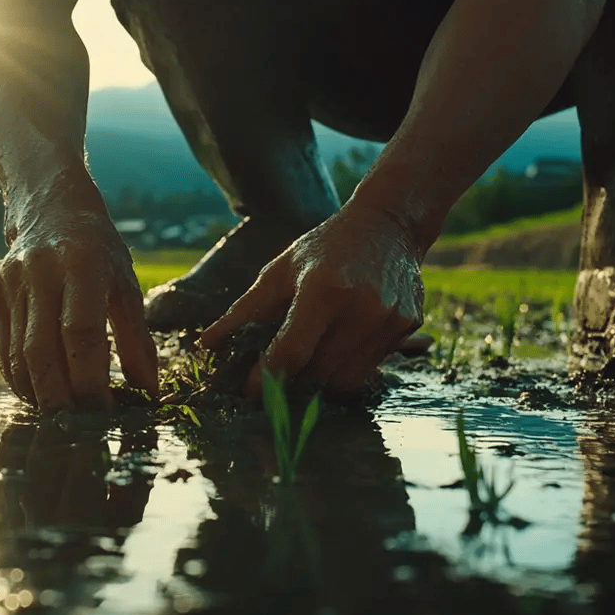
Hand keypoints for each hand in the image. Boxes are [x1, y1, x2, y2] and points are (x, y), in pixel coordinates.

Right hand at [0, 180, 158, 410]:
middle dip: (60, 399)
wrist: (51, 207)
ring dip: (38, 394)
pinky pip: (2, 347)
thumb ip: (138, 340)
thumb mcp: (127, 286)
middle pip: (41, 351)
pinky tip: (41, 391)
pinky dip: (20, 377)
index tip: (105, 410)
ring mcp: (10, 279)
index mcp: (82, 264)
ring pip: (16, 356)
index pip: (80, 334)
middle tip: (79, 425)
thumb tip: (147, 393)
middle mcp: (40, 269)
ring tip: (61, 414)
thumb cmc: (99, 252)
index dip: (90, 380)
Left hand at [199, 203, 423, 396]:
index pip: (292, 352)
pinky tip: (338, 344)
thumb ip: (244, 311)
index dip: (266, 378)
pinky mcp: (408, 326)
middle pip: (318, 373)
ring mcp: (389, 319)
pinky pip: (369, 369)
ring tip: (308, 359)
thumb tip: (206, 344)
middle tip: (276, 375)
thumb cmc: (325, 247)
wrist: (388, 225)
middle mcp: (362, 306)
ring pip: (345, 381)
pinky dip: (347, 367)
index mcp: (323, 288)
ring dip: (320, 380)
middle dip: (292, 381)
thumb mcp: (280, 271)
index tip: (249, 389)